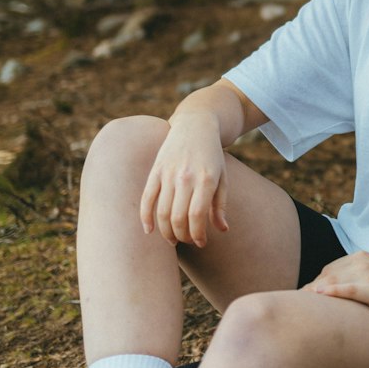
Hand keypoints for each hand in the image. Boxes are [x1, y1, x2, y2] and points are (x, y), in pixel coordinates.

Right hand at [139, 110, 228, 247]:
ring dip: (166, 231)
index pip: (197, 215)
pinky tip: (149, 230)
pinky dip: (145, 217)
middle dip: (182, 236)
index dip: (197, 234)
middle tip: (186, 241)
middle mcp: (186, 176)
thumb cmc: (212, 155)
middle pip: (178, 217)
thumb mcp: (223, 177)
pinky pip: (147, 198)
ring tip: (173, 239)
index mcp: (206, 179)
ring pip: (162, 211)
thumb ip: (220, 205)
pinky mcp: (156, 170)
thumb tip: (222, 230)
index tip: (201, 243)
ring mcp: (169, 173)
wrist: (196, 125)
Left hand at [302, 251, 368, 321]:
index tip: (301, 301)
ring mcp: (367, 275)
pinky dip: (333, 292)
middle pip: (325, 276)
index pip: (327, 271)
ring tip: (298, 308)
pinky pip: (349, 289)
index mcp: (359, 258)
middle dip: (308, 291)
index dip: (313, 286)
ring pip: (332, 281)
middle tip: (293, 308)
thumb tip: (333, 294)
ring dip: (313, 293)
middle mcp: (360, 262)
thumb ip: (354, 280)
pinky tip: (319, 296)